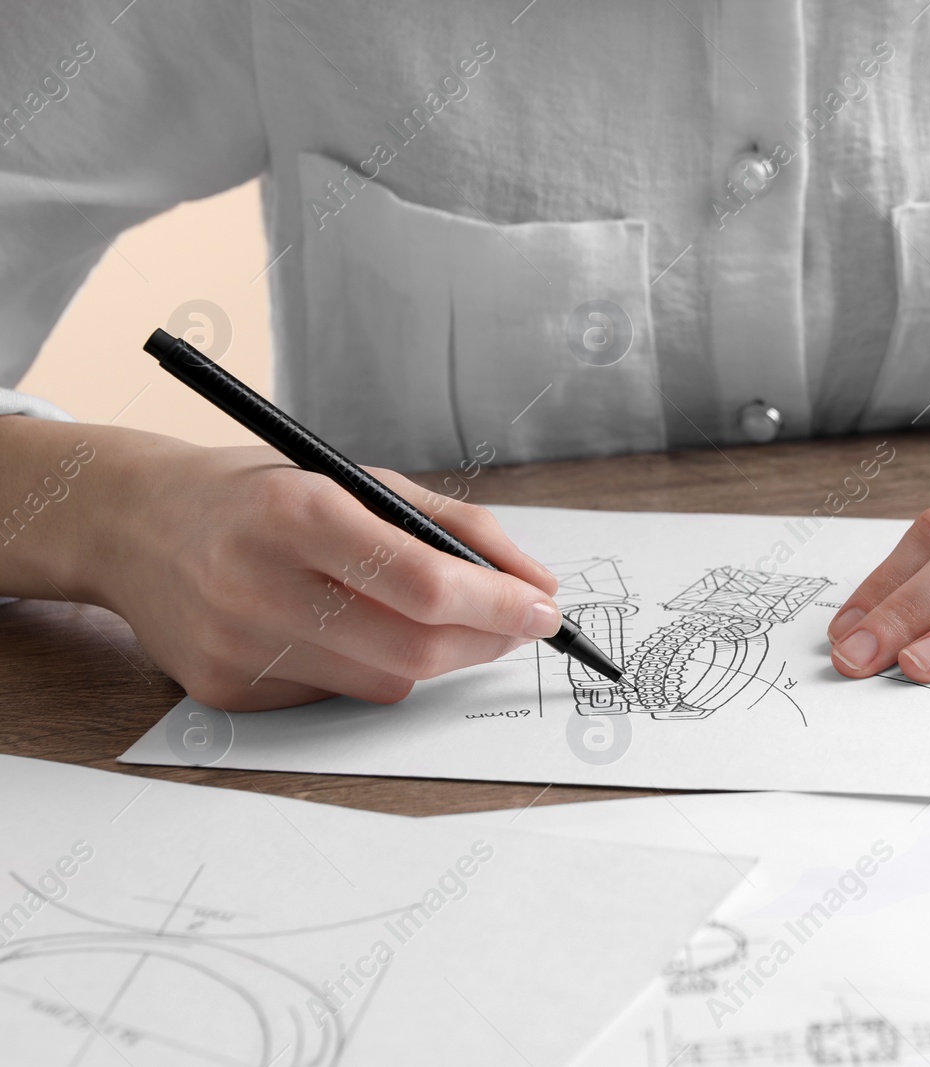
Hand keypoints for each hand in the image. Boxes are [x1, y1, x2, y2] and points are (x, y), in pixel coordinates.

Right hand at [74, 430, 558, 709]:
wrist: (132, 524)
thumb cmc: (258, 494)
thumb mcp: (353, 479)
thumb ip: (452, 525)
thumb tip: (536, 582)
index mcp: (295, 512)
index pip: (421, 580)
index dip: (497, 602)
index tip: (545, 609)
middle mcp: (257, 582)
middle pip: (412, 647)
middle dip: (484, 641)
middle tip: (516, 624)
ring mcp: (236, 645)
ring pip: (384, 683)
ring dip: (432, 657)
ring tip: (430, 619)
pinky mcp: (224, 692)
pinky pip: (337, 697)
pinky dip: (368, 669)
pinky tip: (345, 631)